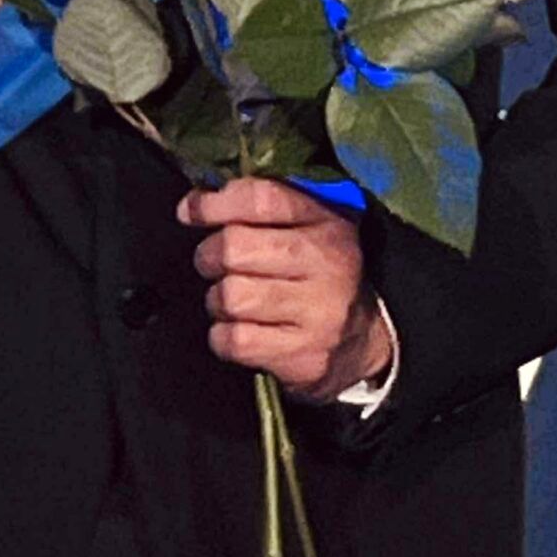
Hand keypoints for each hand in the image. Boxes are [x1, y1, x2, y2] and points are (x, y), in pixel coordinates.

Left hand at [176, 177, 392, 402]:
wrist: (366, 340)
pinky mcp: (303, 357)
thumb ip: (263, 208)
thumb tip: (196, 201)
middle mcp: (326, 265)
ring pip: (231, 296)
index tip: (190, 210)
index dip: (215, 203)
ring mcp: (317, 314)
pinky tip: (236, 329)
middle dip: (209, 254)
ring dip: (218, 299)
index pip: (261, 199)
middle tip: (213, 262)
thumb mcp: (311, 227)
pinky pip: (235, 340)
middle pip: (235, 247)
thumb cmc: (321, 273)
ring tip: (231, 299)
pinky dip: (222, 335)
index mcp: (326, 223)